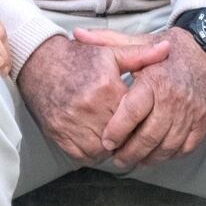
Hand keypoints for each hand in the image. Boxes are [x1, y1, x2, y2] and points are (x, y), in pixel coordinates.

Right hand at [16, 34, 170, 162]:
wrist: (38, 62)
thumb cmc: (76, 58)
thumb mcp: (109, 53)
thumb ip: (140, 55)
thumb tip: (167, 50)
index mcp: (105, 87)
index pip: (134, 115)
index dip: (139, 118)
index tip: (141, 117)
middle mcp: (89, 107)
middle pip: (120, 135)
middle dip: (127, 135)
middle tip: (129, 131)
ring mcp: (71, 123)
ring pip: (103, 149)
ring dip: (110, 147)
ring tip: (113, 136)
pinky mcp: (58, 134)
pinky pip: (83, 155)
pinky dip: (92, 152)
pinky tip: (95, 139)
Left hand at [73, 26, 205, 167]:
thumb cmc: (170, 49)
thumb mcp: (140, 41)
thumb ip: (107, 41)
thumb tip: (77, 34)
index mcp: (154, 80)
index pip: (133, 112)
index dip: (117, 131)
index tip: (106, 141)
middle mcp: (174, 98)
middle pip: (148, 136)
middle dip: (129, 153)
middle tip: (116, 159)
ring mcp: (191, 112)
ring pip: (166, 146)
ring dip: (148, 158)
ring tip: (134, 160)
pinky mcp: (204, 122)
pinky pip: (185, 148)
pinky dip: (169, 155)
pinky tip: (157, 155)